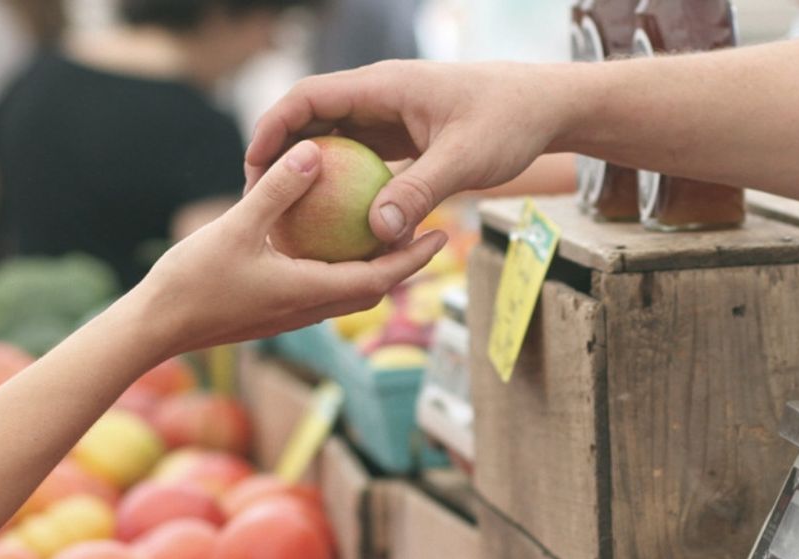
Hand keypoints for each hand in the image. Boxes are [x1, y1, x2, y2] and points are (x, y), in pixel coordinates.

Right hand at [132, 139, 447, 358]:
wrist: (155, 329)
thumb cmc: (192, 282)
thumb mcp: (236, 227)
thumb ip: (277, 191)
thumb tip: (314, 152)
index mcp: (311, 293)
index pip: (380, 278)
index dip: (414, 258)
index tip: (442, 235)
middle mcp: (309, 309)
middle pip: (373, 288)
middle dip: (405, 264)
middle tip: (429, 232)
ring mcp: (291, 314)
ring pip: (348, 292)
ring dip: (374, 268)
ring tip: (389, 235)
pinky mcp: (274, 312)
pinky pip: (321, 289)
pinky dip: (339, 268)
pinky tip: (329, 242)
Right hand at [245, 60, 569, 244]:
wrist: (545, 107)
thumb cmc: (509, 122)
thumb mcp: (465, 160)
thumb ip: (420, 192)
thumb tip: (377, 232)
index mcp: (383, 86)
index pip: (309, 97)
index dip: (273, 128)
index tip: (253, 167)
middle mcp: (380, 97)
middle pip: (312, 119)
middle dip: (281, 155)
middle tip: (259, 200)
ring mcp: (391, 117)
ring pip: (335, 141)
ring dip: (311, 172)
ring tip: (288, 215)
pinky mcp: (404, 137)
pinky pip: (362, 159)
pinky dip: (344, 184)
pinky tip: (336, 222)